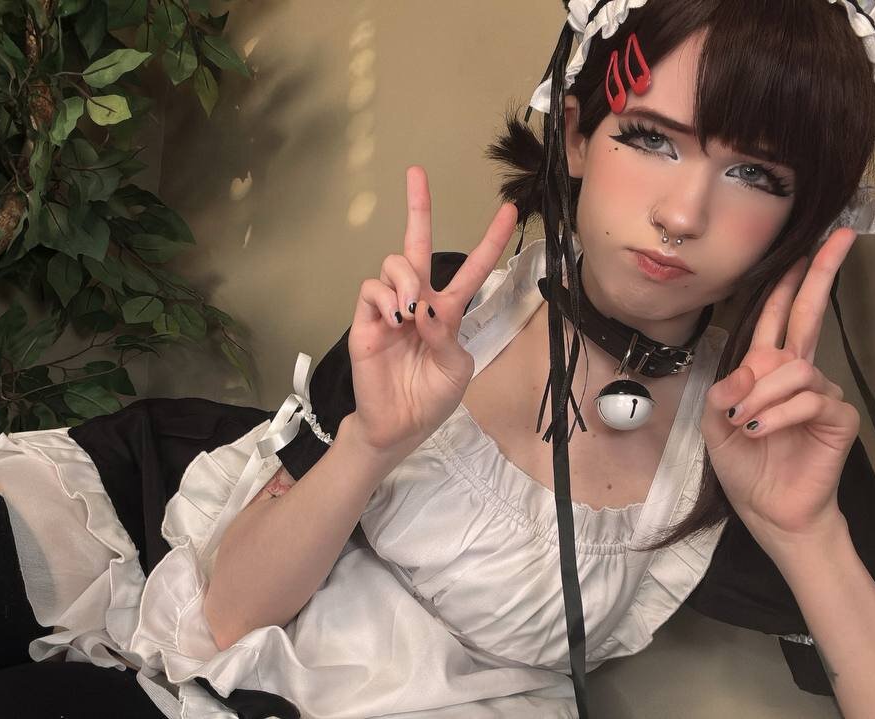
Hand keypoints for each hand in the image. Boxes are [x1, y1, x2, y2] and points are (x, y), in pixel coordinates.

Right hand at [347, 166, 516, 455]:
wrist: (399, 426)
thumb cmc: (431, 398)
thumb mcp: (457, 368)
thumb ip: (448, 335)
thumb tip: (423, 308)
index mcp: (447, 312)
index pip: (470, 269)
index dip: (489, 241)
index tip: (508, 211)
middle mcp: (418, 301)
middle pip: (417, 244)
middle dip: (418, 207)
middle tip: (416, 172)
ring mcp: (390, 309)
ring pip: (395, 264)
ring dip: (406, 279)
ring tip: (410, 311)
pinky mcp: (366, 320)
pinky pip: (372, 289)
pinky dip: (386, 299)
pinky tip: (395, 319)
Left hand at [698, 228, 861, 548]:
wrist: (769, 511)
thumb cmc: (746, 467)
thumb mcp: (716, 426)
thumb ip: (723, 393)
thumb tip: (746, 372)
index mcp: (767, 369)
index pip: (779, 315)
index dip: (791, 281)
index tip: (809, 244)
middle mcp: (798, 373)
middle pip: (809, 313)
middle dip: (822, 274)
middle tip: (841, 238)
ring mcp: (821, 393)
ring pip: (794, 368)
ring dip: (763, 395)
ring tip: (746, 423)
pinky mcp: (837, 418)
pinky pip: (808, 400)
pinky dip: (778, 414)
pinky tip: (759, 431)